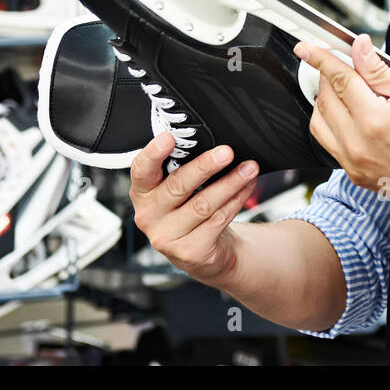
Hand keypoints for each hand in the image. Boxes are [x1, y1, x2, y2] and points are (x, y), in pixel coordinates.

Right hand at [129, 133, 257, 286]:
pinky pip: (218, 220)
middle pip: (178, 186)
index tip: (169, 138)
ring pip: (203, 204)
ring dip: (230, 183)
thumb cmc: (187, 209)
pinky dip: (236, 200)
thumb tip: (207, 141)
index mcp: (142, 192)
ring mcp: (166, 237)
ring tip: (249, 168)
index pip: (141, 170)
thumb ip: (180, 167)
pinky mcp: (189, 252)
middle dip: (205, 166)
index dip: (153, 153)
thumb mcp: (175, 188)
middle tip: (226, 152)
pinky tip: (247, 187)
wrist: (200, 252)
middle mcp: (148, 215)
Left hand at [294, 33, 389, 211]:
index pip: (337, 79)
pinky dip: (333, 126)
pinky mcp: (355, 176)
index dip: (320, 59)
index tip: (307, 48)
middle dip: (328, 78)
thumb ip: (380, 72)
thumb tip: (360, 49)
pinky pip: (330, 145)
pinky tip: (352, 118)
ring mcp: (354, 164)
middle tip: (344, 67)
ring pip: (319, 124)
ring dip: (325, 103)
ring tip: (346, 92)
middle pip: (324, 99)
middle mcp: (357, 145)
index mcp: (373, 119)